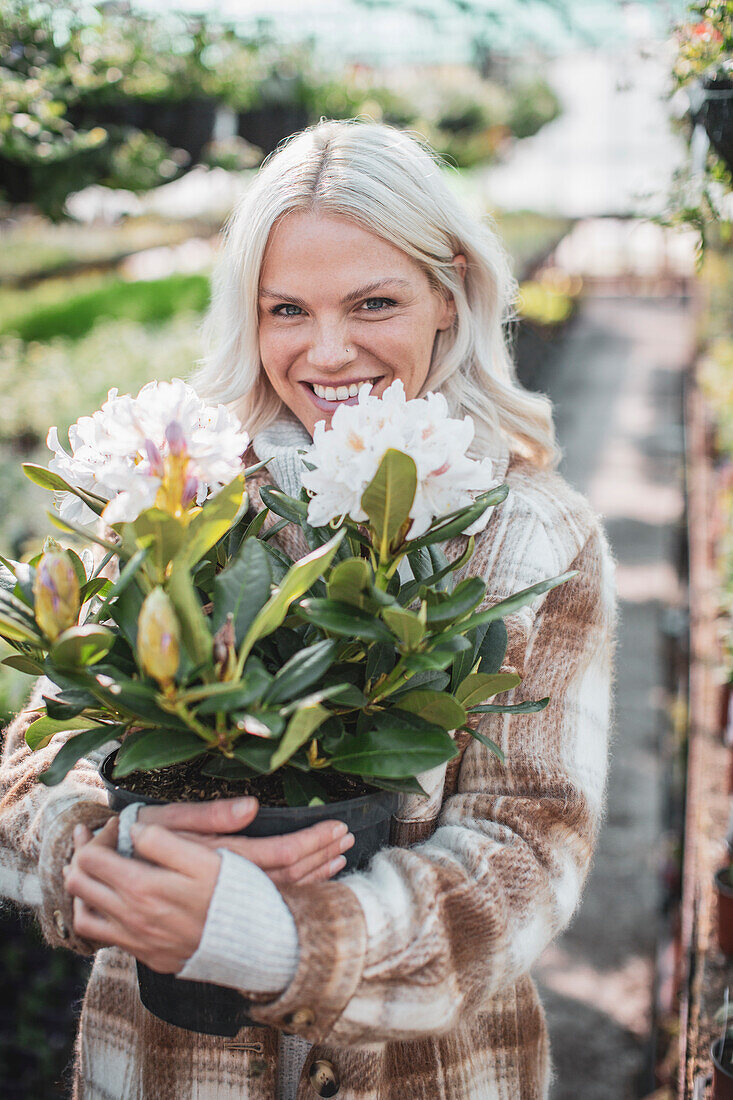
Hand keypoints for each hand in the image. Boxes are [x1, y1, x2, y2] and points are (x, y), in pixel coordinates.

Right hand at [62, 797, 354, 970]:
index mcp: (216, 862)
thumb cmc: (131, 840)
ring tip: (338, 855)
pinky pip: (261, 904)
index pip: (278, 853)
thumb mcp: (165, 823)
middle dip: (319, 857)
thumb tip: (252, 806)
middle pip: (286, 877)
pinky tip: (307, 880)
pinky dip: (290, 892)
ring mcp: (218, 905)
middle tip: (347, 838)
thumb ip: (209, 816)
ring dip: (311, 875)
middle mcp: (222, 889)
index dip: (311, 841)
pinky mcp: (213, 912)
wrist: (97, 878)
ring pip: (277, 892)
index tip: (339, 826)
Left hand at [64, 820, 220, 971]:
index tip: (118, 825)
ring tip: (91, 868)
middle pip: (79, 883)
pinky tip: (109, 901)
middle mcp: (131, 917)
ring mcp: (136, 939)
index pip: (91, 857)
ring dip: (82, 888)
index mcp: (141, 887)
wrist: (254, 943)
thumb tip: (134, 829)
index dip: (99, 835)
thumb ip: (163, 840)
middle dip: (81, 855)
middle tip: (93, 839)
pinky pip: (102, 937)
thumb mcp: (203, 856)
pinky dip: (96, 915)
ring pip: (83, 914)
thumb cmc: (231, 893)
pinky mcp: (146, 954)